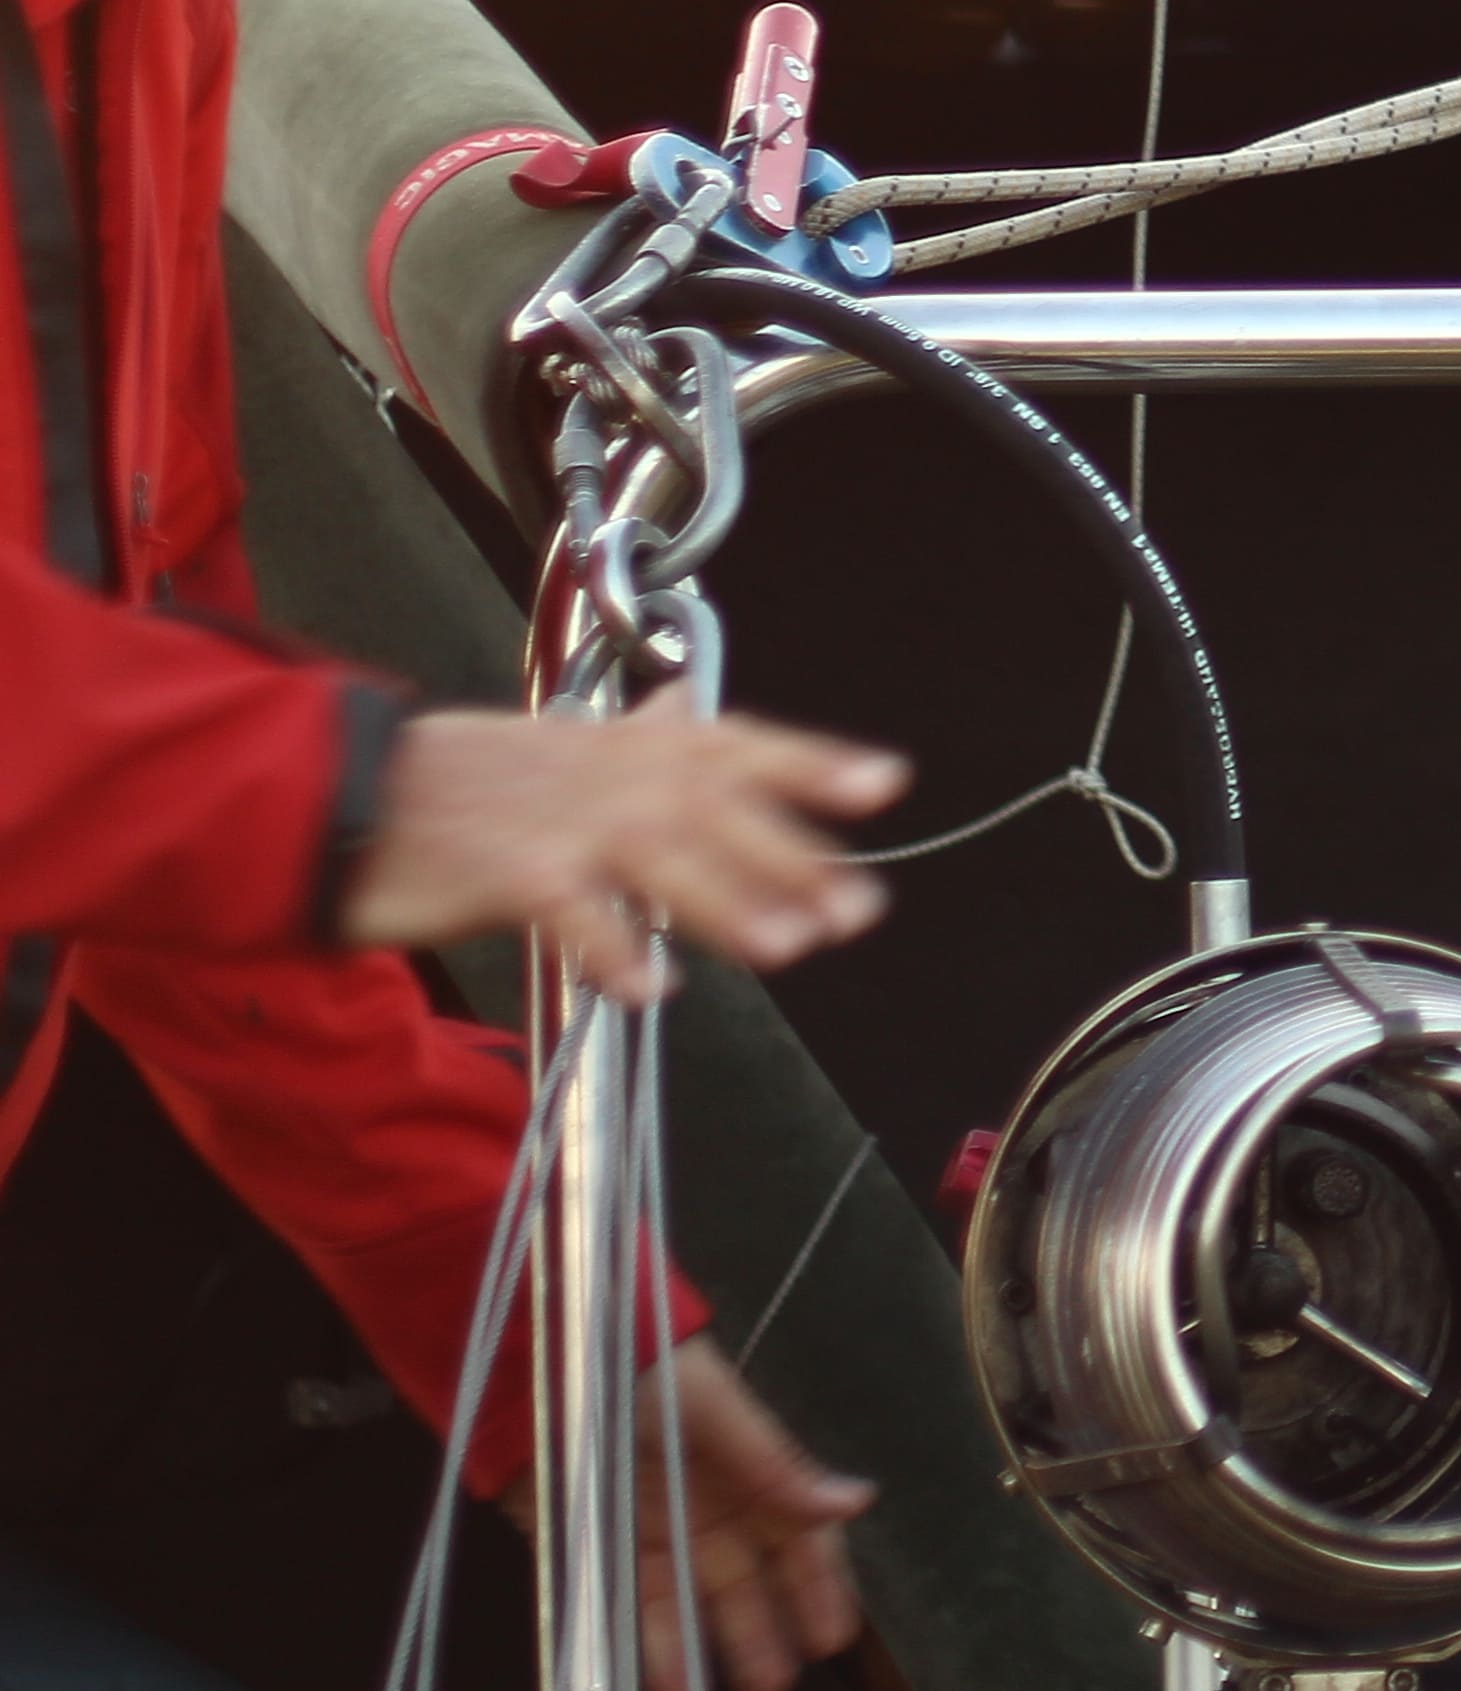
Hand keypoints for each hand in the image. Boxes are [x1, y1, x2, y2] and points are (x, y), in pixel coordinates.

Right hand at [340, 693, 906, 1000]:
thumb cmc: (455, 778)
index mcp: (622, 746)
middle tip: (859, 905)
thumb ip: (633, 737)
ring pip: (662, 857)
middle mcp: (603, 776)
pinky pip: (569, 913)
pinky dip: (610, 946)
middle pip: (718, 808)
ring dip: (730, 901)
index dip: (813, 761)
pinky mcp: (502, 872)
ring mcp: (555, 821)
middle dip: (795, 856)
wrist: (342, 792)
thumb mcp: (554, 742)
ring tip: (790, 945)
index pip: (736, 744)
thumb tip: (689, 706)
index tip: (888, 782)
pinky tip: (650, 984)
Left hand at [632, 1342, 872, 1690]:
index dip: (818, 1586)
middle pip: (751, 1582)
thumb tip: (857, 1499)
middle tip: (781, 1683)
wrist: (547, 1374)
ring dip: (714, 1649)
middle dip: (769, 1630)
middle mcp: (713, 1513)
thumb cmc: (648, 1375)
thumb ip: (779, 1464)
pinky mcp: (610, 1556)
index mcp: (752, 1473)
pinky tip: (664, 1686)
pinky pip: (638, 1612)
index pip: (799, 1539)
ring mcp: (661, 1538)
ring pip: (698, 1605)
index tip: (832, 1633)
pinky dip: (653, 1649)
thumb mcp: (717, 1411)